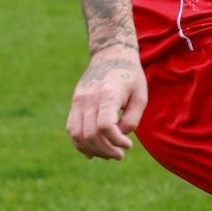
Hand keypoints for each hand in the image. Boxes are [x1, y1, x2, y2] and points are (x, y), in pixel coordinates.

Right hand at [66, 44, 148, 160]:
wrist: (110, 55)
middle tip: (119, 155)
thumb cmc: (130, 77)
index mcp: (107, 95)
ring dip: (92, 150)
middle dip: (106, 150)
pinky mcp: (75, 102)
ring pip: (77, 134)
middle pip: (90, 134)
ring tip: (107, 154)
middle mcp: (89, 98)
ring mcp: (78, 100)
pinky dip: (79, 143)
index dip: (116, 141)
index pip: (104, 127)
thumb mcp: (140, 96)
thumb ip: (132, 119)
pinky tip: (92, 151)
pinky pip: (71, 128)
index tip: (128, 145)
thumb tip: (119, 136)